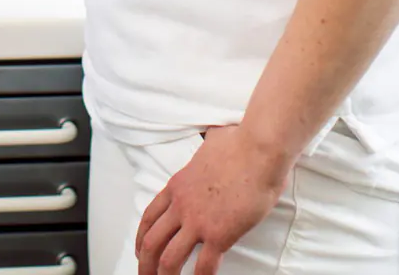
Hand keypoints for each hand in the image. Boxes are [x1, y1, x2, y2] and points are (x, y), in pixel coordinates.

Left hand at [136, 126, 292, 274]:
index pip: (149, 216)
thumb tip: (216, 138)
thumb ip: (208, 148)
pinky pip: (204, 267)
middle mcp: (181, 206)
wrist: (258, 149)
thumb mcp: (211, 143)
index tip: (140, 249)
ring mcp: (198, 221)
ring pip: (169, 258)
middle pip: (151, 241)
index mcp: (177, 186)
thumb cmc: (241, 143)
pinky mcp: (219, 235)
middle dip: (145, 263)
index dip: (141, 236)